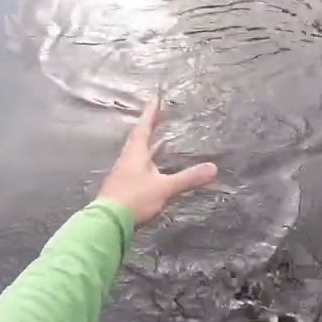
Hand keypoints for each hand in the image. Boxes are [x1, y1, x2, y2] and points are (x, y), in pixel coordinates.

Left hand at [97, 98, 217, 226]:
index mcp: (135, 154)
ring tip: (159, 142)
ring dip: (148, 147)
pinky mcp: (122, 188)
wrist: (108, 223)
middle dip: (149, 129)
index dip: (150, 114)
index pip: (143, 128)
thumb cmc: (134, 199)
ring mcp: (122, 175)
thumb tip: (214, 168)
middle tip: (159, 118)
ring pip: (137, 155)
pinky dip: (147, 165)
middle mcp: (127, 160)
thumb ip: (188, 178)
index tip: (155, 99)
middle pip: (139, 140)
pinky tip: (153, 171)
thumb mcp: (164, 188)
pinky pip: (137, 170)